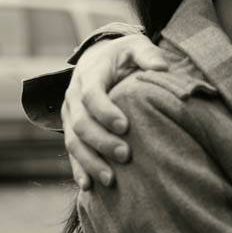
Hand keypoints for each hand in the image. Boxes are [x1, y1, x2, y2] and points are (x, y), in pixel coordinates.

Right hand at [64, 33, 166, 188]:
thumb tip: (161, 67)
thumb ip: (148, 55)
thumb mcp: (136, 46)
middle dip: (102, 142)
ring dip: (90, 162)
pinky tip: (89, 186)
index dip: (105, 112)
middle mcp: (73, 97)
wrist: (99, 58)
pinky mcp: (71, 129)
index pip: (91, 96)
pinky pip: (71, 152)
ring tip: (111, 179)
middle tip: (126, 156)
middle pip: (81, 123)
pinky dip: (78, 169)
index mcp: (89, 76)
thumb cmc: (123, 55)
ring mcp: (69, 115)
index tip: (126, 127)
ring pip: (73, 142)